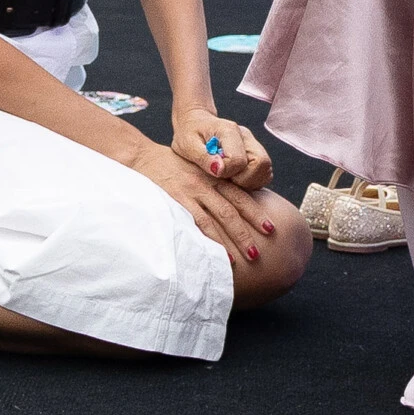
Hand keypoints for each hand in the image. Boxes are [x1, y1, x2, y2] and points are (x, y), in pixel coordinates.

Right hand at [128, 139, 277, 269]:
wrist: (142, 157)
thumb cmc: (170, 165)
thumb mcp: (197, 168)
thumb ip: (213, 183)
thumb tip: (231, 204)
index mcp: (213, 176)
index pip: (240, 195)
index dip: (256, 212)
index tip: (271, 227)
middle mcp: (206, 183)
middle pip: (232, 209)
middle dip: (248, 230)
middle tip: (259, 251)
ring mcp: (191, 192)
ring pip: (218, 217)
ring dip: (233, 238)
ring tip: (244, 257)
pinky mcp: (176, 200)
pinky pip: (195, 221)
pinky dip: (209, 238)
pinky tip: (216, 252)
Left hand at [172, 106, 272, 189]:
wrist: (194, 123)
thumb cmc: (189, 134)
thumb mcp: (187, 145)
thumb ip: (203, 157)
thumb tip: (220, 170)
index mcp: (229, 130)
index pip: (239, 160)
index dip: (227, 173)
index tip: (214, 173)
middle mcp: (246, 136)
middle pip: (261, 164)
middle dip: (243, 180)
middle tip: (224, 180)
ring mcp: (253, 145)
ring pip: (266, 170)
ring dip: (250, 182)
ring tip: (229, 180)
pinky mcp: (256, 154)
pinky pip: (264, 174)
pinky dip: (253, 182)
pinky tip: (235, 179)